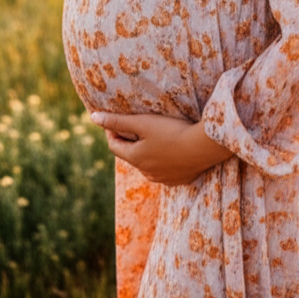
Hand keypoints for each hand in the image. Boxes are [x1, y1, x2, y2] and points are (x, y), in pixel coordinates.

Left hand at [89, 112, 232, 185]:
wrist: (204, 146)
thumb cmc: (172, 131)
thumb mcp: (143, 122)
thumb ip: (118, 121)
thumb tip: (93, 117)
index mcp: (135, 159)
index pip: (114, 146)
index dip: (111, 132)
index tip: (113, 121)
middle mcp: (146, 172)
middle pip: (131, 156)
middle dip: (130, 142)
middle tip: (135, 125)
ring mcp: (163, 179)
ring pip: (148, 165)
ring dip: (147, 152)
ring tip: (155, 137)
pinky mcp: (179, 180)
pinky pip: (165, 170)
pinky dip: (164, 160)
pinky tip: (172, 150)